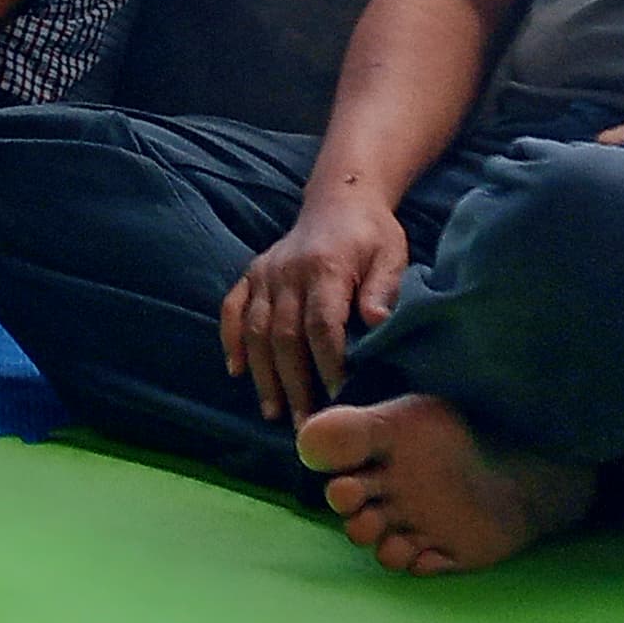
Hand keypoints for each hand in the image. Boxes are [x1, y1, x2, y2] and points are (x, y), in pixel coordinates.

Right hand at [223, 193, 411, 421]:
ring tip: (274, 411)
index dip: (328, 364)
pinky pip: (233, 308)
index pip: (322, 325)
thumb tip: (378, 322)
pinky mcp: (252, 274)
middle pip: (284, 336)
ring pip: (257, 330)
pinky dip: (231, 339)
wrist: (340, 198)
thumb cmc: (373, 235)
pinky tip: (236, 370)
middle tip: (306, 424)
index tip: (341, 400)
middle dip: (294, 383)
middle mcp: (287, 271)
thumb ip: (384, 288)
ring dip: (263, 374)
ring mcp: (265, 273)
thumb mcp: (392, 255)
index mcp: (325, 267)